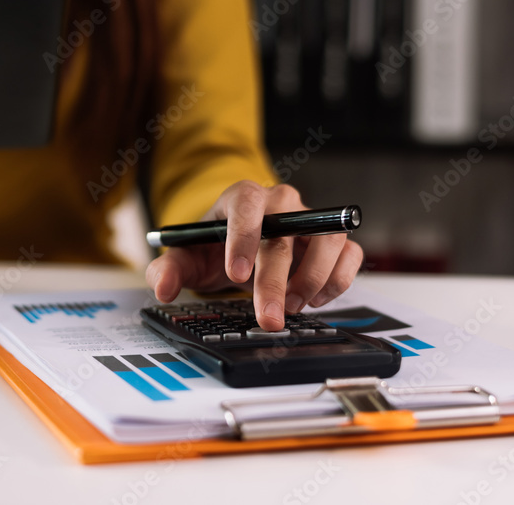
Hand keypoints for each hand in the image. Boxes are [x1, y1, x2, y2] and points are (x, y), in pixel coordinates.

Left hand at [145, 182, 363, 330]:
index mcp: (241, 197)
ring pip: (328, 239)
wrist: (236, 252)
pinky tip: (314, 301)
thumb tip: (163, 287)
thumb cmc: (212, 249)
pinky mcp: (332, 241)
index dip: (244, 235)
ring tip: (291, 307)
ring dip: (312, 279)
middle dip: (275, 280)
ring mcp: (310, 219)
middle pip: (285, 233)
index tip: (235, 274)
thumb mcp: (184, 259)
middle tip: (268, 316)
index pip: (247, 202)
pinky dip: (337, 281)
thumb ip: (167, 270)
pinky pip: (349, 255)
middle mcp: (281, 203)